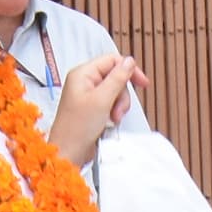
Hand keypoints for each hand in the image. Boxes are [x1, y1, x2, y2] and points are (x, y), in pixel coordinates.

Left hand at [51, 53, 146, 168]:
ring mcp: (87, 95)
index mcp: (82, 74)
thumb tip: (129, 62)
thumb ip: (117, 78)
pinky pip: (110, 102)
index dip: (128, 69)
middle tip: (118, 108)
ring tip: (113, 117)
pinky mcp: (92, 107)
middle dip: (122, 94)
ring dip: (119, 105)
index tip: (141, 82)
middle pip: (115, 77)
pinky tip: (110, 120)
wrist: (69, 151)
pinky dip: (114, 111)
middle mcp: (84, 82)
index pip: (111, 60)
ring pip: (115, 91)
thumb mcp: (102, 99)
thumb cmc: (76, 128)